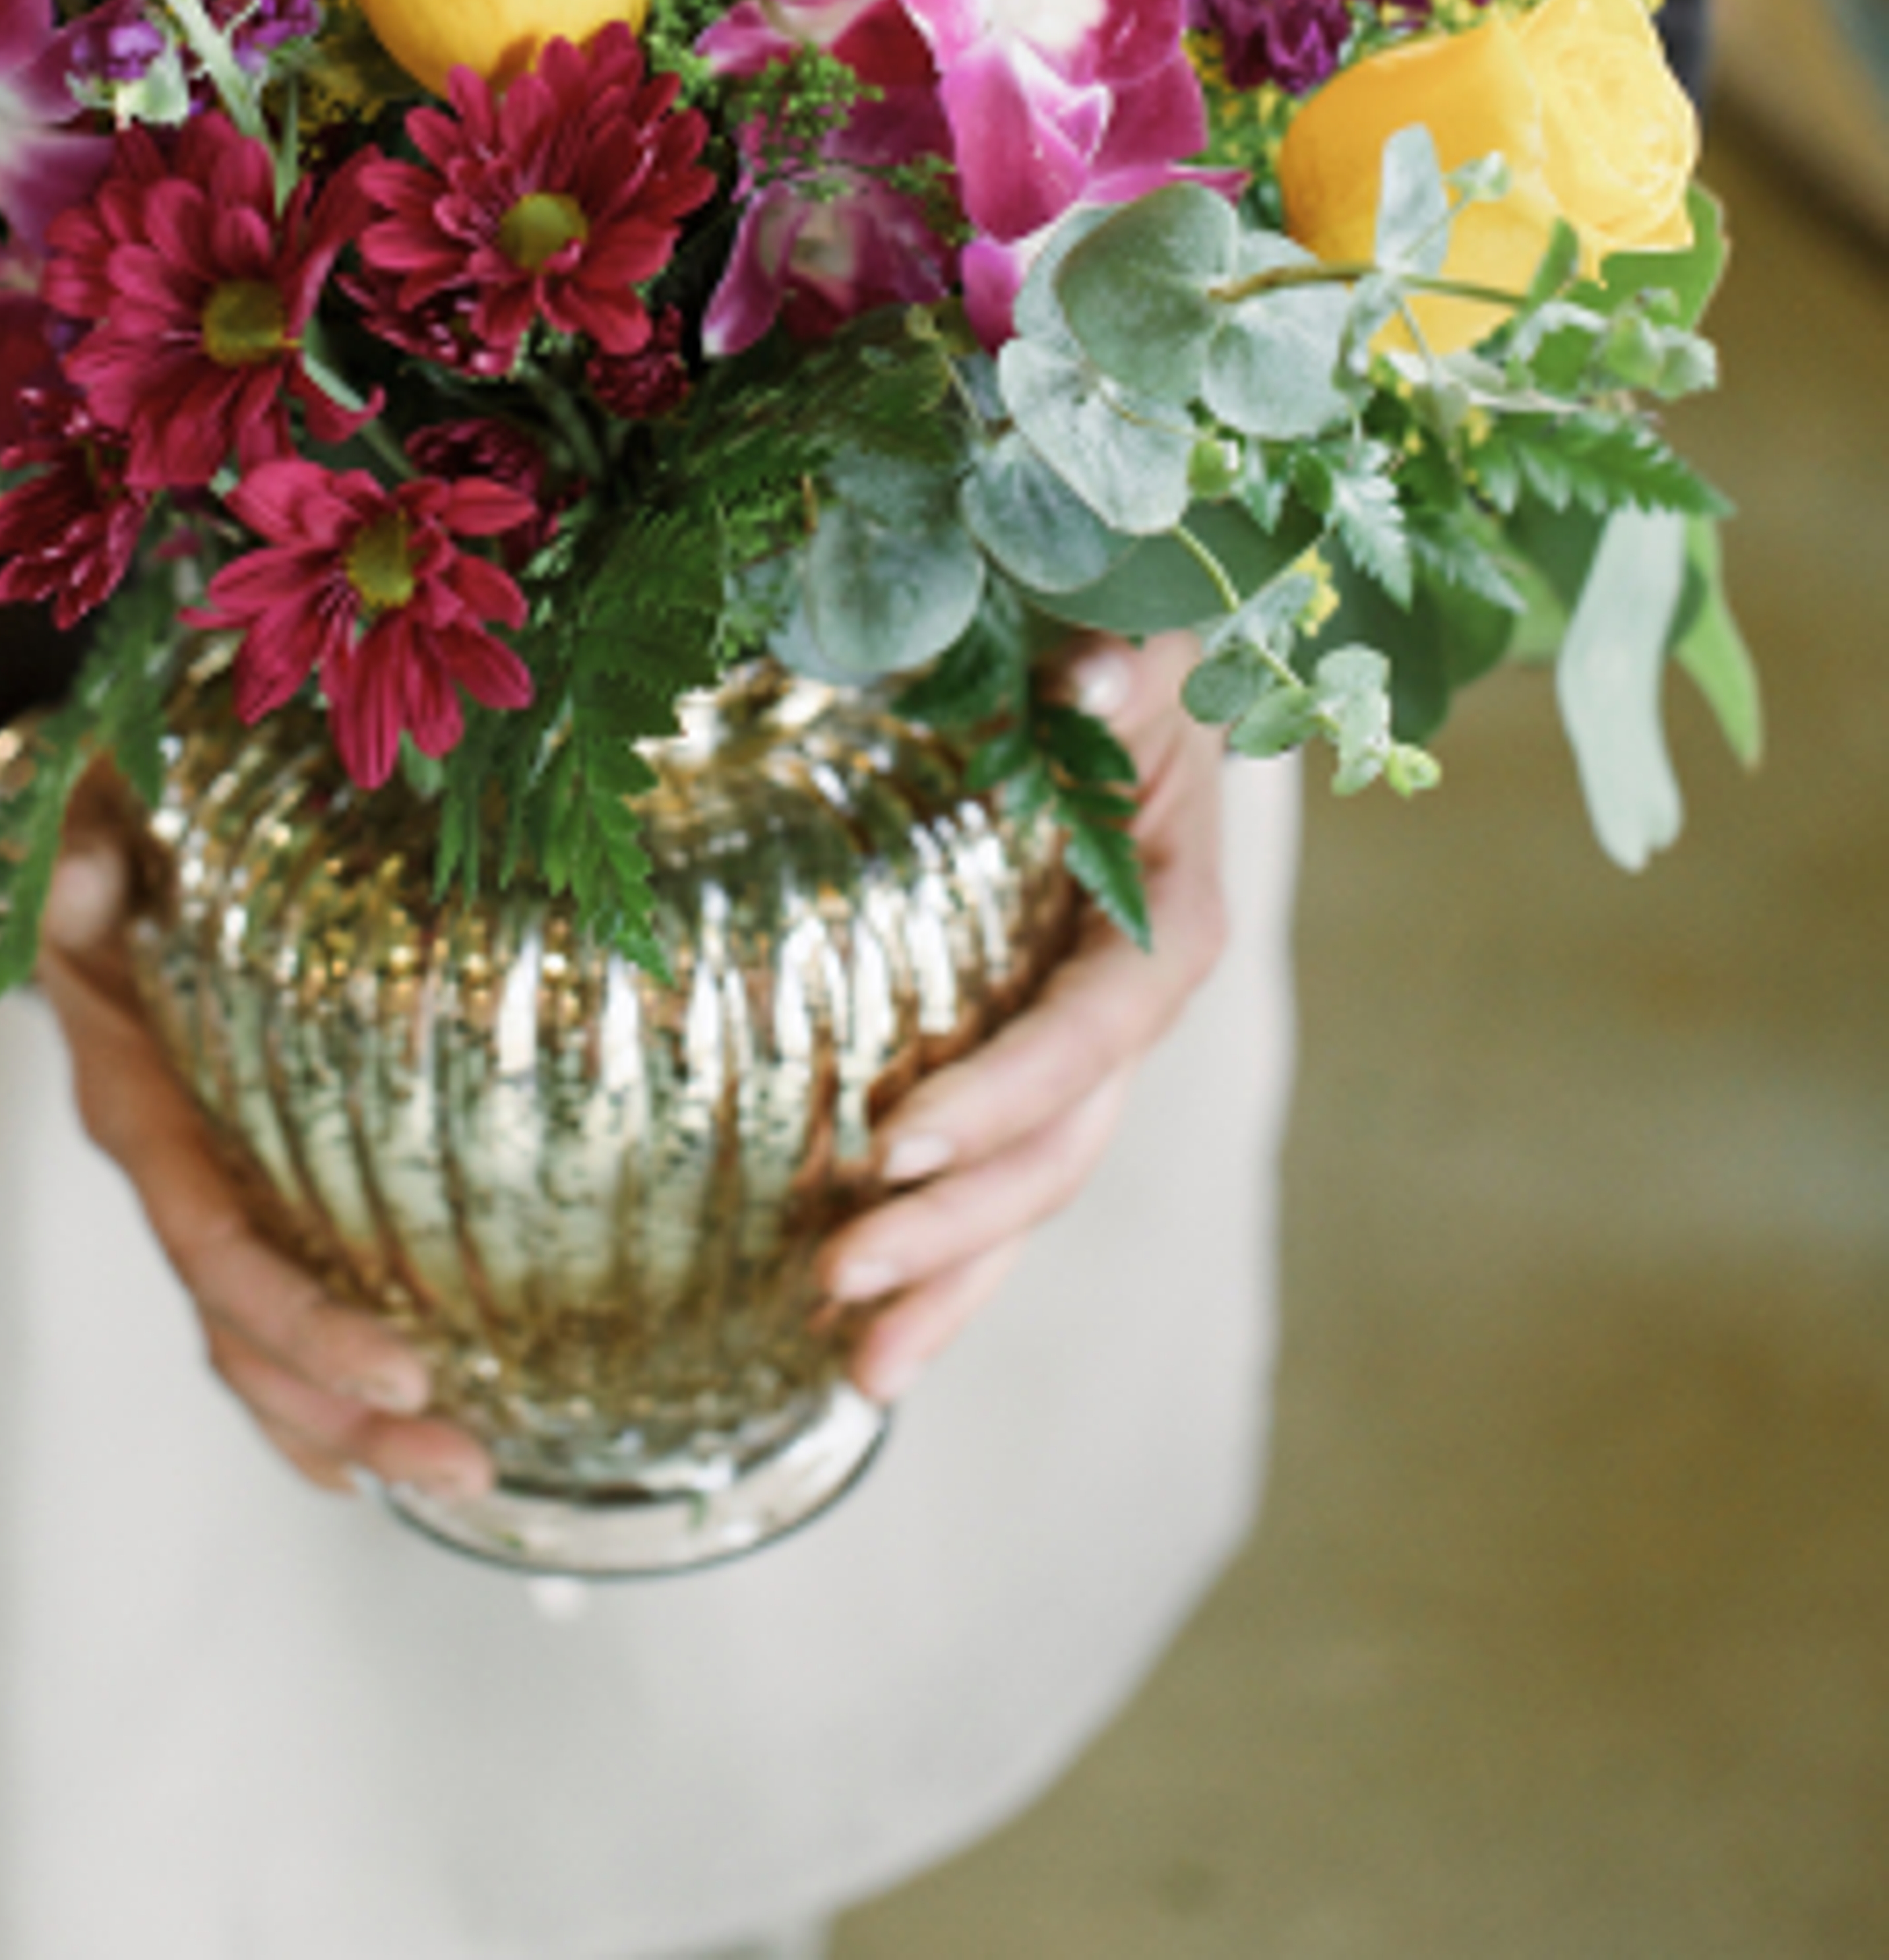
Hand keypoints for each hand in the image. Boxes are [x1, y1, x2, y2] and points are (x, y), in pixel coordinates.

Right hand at [37, 786, 494, 1503]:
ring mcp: (201, 1187)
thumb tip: (86, 878)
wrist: (76, 844)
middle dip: (346, 1414)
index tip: (401, 1373)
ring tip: (467, 1478)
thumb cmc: (98, 831)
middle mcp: (166, 1169)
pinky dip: (315, 1392)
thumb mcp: (85, 830)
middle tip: (466, 1466)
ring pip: (261, 1342)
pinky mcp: (237, 1179)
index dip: (299, 1319)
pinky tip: (382, 1453)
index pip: (215, 1243)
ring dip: (350, 1423)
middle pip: (246, 1331)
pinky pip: (268, 1307)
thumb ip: (82, 862)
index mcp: (133, 1104)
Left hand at [816, 632, 1227, 1404]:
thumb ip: (1121, 658)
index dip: (999, 1094)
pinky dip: (941, 1249)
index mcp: (1165, 918)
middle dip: (956, 1227)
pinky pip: (991, 1165)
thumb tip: (1086, 680)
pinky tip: (867, 1336)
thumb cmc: (1123, 639)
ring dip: (949, 1278)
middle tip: (840, 1283)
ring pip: (1027, 1187)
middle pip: (1058, 1144)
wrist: (1132, 650)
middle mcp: (1130, 1002)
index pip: (1086, 1032)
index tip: (890, 1142)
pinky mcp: (1023, 1044)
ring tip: (855, 1367)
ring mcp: (1077, 1037)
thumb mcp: (1137, 637)